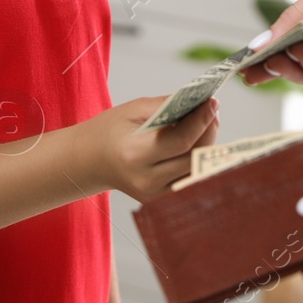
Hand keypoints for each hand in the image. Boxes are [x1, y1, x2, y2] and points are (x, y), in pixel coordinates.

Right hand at [87, 96, 218, 201]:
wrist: (89, 160)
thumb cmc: (110, 130)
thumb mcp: (133, 110)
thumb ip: (167, 106)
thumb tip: (201, 103)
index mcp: (134, 154)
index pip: (180, 141)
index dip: (201, 121)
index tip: (213, 102)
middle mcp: (145, 180)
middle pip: (193, 158)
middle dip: (209, 131)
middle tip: (213, 110)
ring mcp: (153, 194)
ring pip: (195, 171)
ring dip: (207, 146)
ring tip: (207, 123)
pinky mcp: (158, 200)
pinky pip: (188, 179)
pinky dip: (197, 159)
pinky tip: (198, 141)